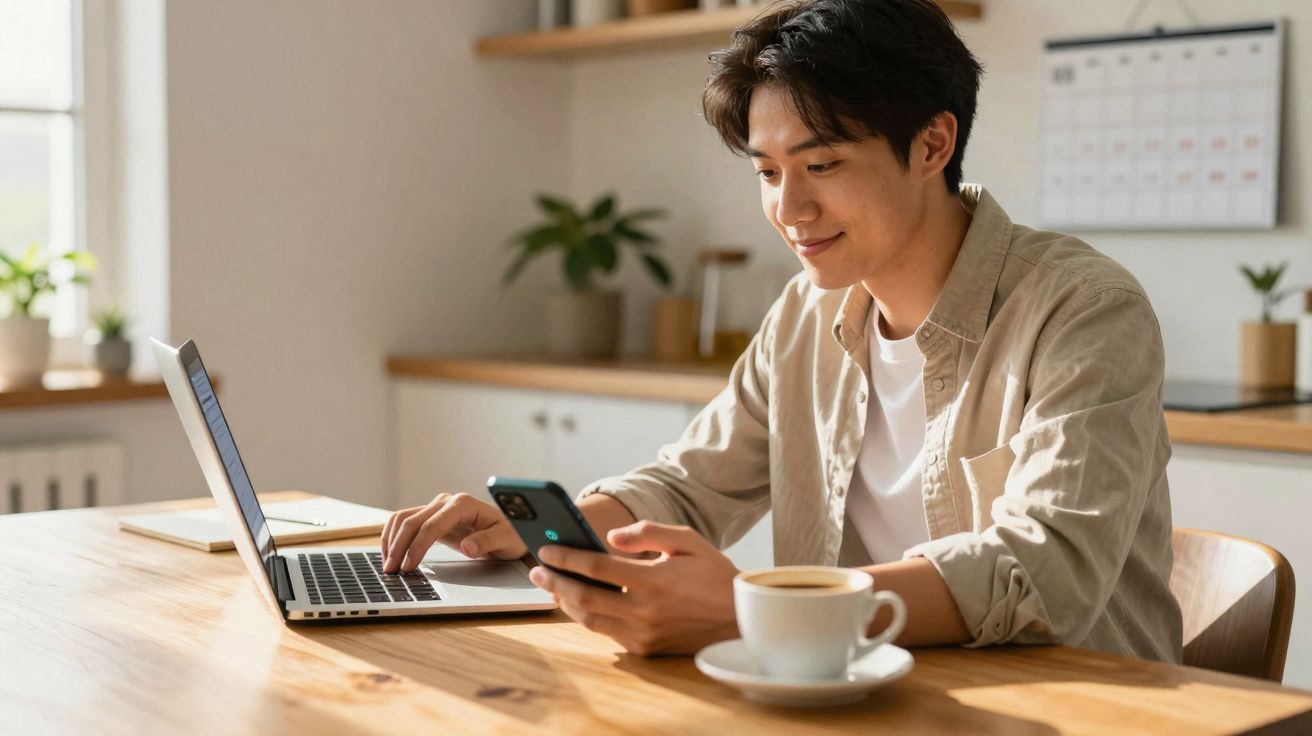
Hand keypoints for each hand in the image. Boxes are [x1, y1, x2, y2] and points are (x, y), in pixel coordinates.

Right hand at [380, 493, 526, 572]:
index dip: (417, 546)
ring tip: (387, 566)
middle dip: (398, 546)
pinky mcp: (432, 517)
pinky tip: (391, 554)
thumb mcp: (506, 540)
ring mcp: (437, 507)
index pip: (431, 525)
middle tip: (391, 571)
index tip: (409, 566)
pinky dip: (394, 536)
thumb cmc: (511, 535)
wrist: (511, 531)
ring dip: (391, 541)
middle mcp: (447, 502)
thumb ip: (487, 541)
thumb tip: (467, 546)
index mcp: (463, 504)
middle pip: (412, 521)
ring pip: (404, 519)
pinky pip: (406, 522)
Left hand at [528, 520, 739, 655]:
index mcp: (653, 580)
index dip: (566, 557)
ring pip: (590, 619)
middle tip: (536, 569)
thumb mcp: (687, 541)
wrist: (739, 619)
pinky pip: (606, 633)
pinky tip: (577, 603)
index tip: (545, 549)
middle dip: (555, 581)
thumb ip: (648, 532)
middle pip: (584, 596)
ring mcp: (643, 634)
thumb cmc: (713, 574)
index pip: (596, 567)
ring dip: (565, 602)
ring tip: (550, 585)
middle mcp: (644, 611)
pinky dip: (587, 617)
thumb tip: (611, 538)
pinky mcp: (645, 649)